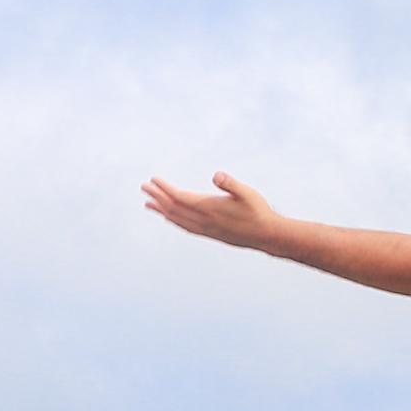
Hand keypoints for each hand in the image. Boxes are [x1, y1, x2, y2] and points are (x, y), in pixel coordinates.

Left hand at [142, 171, 288, 252]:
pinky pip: (185, 227)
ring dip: (162, 210)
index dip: (164, 189)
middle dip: (157, 197)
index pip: (180, 197)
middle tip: (144, 187)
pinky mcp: (209, 234)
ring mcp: (205, 229)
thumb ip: (231, 184)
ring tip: (149, 204)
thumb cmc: (258, 211)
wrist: (266, 235)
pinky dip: (174, 220)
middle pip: (173, 208)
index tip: (152, 180)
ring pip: (177, 220)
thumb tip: (217, 175)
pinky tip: (170, 218)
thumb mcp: (247, 193)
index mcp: (209, 208)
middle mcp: (203, 220)